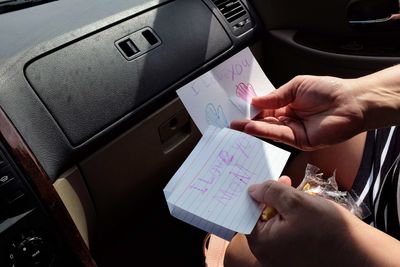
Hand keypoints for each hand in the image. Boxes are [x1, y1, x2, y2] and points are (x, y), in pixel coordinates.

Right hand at [231, 75, 364, 149]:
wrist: (351, 103)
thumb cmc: (329, 90)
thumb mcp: (296, 86)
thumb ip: (275, 96)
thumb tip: (256, 101)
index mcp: (288, 103)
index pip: (266, 107)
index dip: (253, 109)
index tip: (239, 109)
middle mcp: (289, 117)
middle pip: (265, 121)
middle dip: (248, 121)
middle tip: (232, 122)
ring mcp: (294, 130)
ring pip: (269, 129)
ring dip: (252, 128)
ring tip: (237, 126)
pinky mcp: (299, 141)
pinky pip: (278, 136)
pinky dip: (264, 132)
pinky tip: (252, 128)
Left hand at [247, 179, 367, 266]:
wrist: (360, 254)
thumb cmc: (328, 229)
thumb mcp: (296, 201)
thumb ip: (271, 192)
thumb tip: (253, 189)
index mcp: (262, 243)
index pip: (248, 214)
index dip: (256, 195)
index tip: (265, 182)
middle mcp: (268, 255)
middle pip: (261, 219)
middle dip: (272, 199)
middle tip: (285, 184)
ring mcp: (281, 259)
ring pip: (275, 225)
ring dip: (283, 208)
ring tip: (299, 196)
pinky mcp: (294, 259)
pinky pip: (286, 235)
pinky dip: (292, 221)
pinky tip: (305, 211)